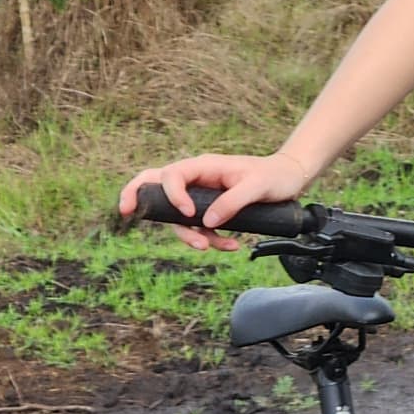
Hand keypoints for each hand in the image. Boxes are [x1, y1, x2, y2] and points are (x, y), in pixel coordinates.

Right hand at [118, 150, 309, 251]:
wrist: (289, 180)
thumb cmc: (274, 176)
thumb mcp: (258, 186)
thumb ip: (233, 201)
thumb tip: (207, 221)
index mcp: (204, 166)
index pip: (172, 175)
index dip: (172, 195)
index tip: (190, 214)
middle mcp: (196, 179)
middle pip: (155, 184)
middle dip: (137, 197)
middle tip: (124, 211)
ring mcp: (199, 195)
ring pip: (177, 216)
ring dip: (189, 235)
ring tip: (212, 246)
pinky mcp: (208, 210)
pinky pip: (197, 227)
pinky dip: (208, 239)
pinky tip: (230, 245)